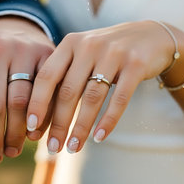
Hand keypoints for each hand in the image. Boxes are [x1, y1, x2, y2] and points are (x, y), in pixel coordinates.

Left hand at [26, 20, 176, 153]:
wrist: (151, 35)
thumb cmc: (109, 52)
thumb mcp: (84, 54)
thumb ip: (65, 75)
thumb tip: (40, 115)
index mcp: (71, 43)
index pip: (47, 75)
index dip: (37, 103)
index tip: (31, 128)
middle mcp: (89, 45)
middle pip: (68, 91)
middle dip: (58, 123)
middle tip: (53, 147)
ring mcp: (114, 53)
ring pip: (92, 97)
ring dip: (81, 127)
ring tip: (73, 147)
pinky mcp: (136, 64)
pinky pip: (120, 98)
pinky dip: (108, 121)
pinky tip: (100, 137)